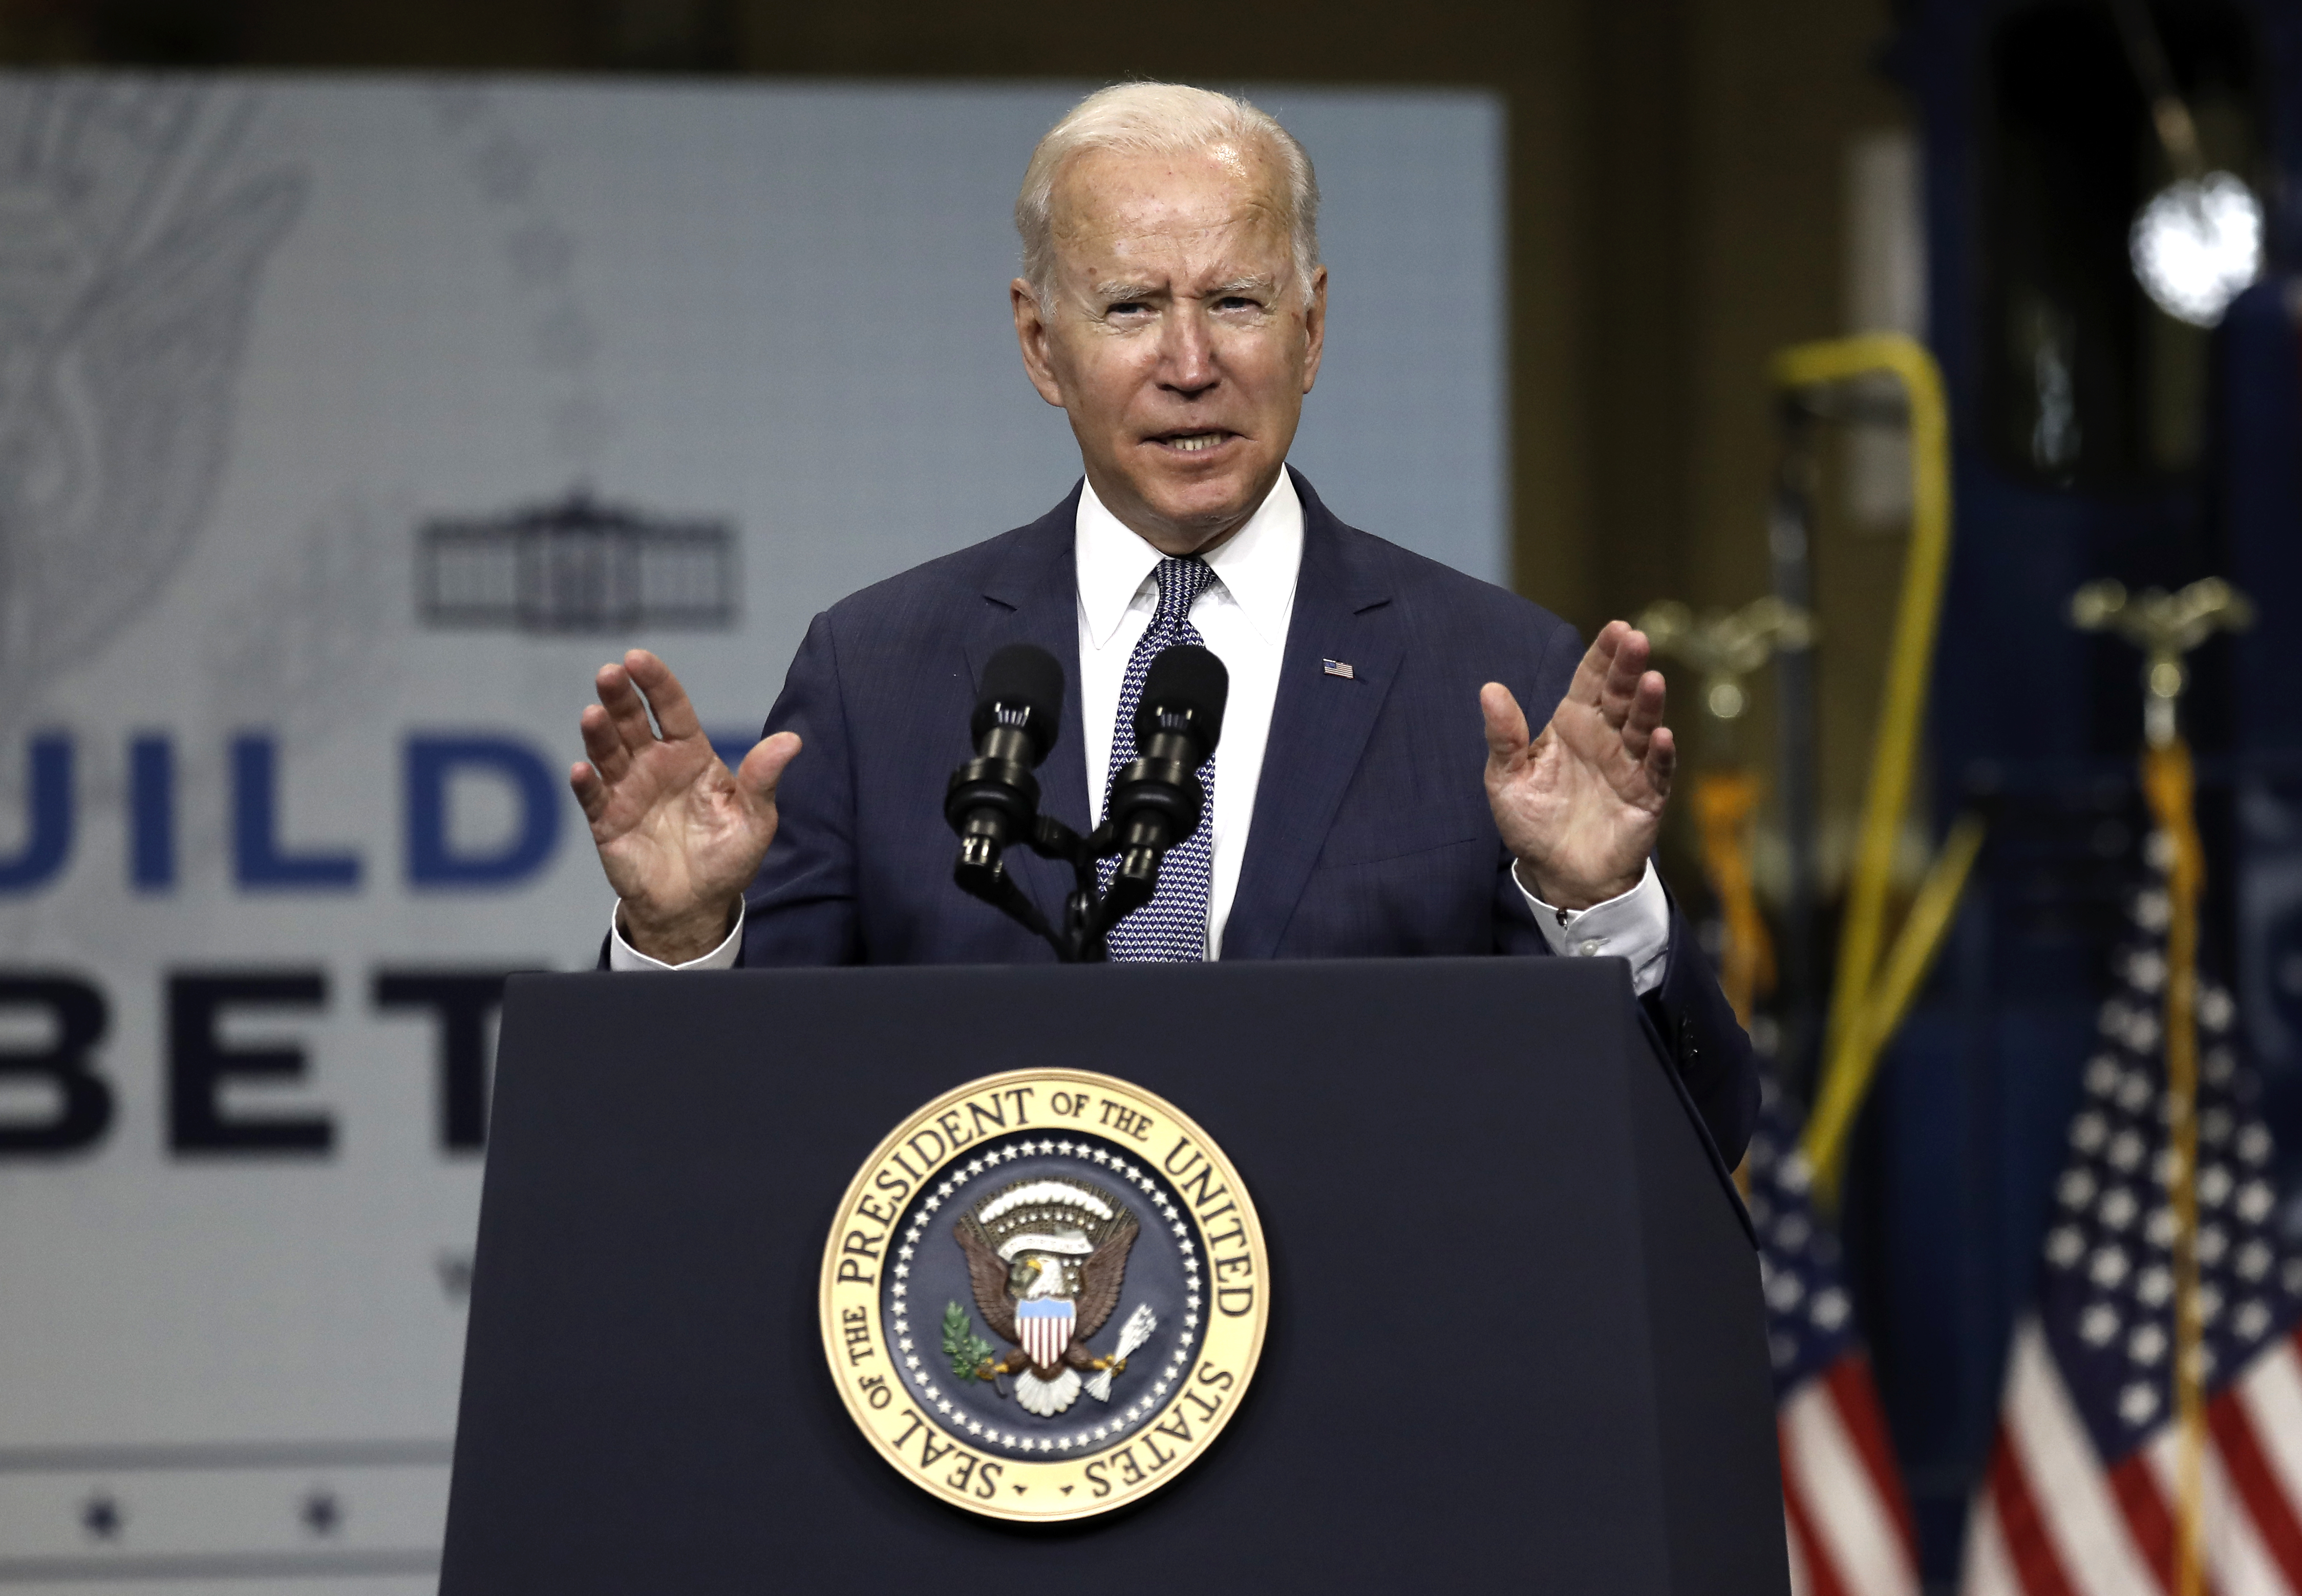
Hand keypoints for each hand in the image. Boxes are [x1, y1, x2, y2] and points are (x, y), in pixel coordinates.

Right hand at [570, 649, 799, 963]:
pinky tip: (583, 769)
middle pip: (633, 721)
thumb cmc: (728, 857)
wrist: (697, 906)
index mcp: (690, 755)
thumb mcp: (755, 819)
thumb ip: (763, 779)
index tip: (637, 658)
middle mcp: (654, 765)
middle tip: (610, 673)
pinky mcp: (607, 821)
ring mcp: (627, 790)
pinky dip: (586, 783)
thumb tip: (792, 741)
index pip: (671, 709)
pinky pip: (593, 797)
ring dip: (599, 733)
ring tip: (593, 713)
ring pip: (608, 752)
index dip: (656, 683)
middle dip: (620, 697)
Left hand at [1482, 620, 1675, 910]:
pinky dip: (1659, 754)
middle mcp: (1605, 738)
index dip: (1603, 655)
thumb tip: (1489, 689)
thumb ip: (1503, 737)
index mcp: (1571, 725)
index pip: (1590, 681)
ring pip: (1642, 727)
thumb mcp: (1506, 779)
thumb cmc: (1532, 823)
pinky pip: (1656, 771)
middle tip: (1636, 641)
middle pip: (1619, 696)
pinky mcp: (1646, 797)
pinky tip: (1659, 736)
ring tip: (1651, 680)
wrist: (1558, 875)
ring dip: (1648, 704)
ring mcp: (1628, 766)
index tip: (1616, 628)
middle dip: (1628, 668)